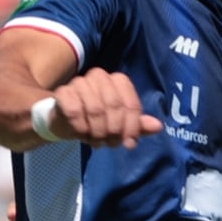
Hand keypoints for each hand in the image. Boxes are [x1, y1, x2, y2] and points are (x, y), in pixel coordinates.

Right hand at [45, 69, 163, 148]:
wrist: (65, 121)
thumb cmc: (96, 121)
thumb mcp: (120, 125)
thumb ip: (137, 125)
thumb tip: (158, 127)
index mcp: (117, 80)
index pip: (131, 104)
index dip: (132, 127)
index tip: (129, 144)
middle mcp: (99, 76)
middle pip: (114, 106)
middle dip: (114, 131)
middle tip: (110, 144)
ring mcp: (79, 82)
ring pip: (95, 109)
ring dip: (97, 132)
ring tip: (96, 141)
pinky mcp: (63, 92)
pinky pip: (75, 111)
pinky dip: (81, 128)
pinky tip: (82, 134)